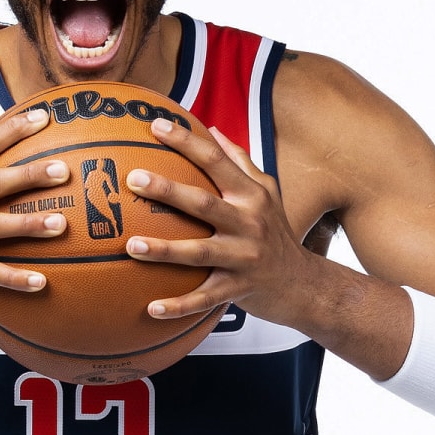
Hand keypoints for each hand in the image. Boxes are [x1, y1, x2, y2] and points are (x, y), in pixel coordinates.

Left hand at [123, 120, 315, 328]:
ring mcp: (243, 258)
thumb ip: (239, 162)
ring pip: (199, 252)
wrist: (304, 283)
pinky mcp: (238, 290)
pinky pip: (204, 298)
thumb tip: (210, 130)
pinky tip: (151, 308)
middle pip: (203, 203)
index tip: (155, 126)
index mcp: (251, 195)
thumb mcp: (267, 193)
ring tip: (131, 245)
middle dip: (168, 190)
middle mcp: (249, 223)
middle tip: (133, 179)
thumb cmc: (276, 233)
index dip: (186, 141)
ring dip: (164, 250)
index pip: (216, 161)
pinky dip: (179, 305)